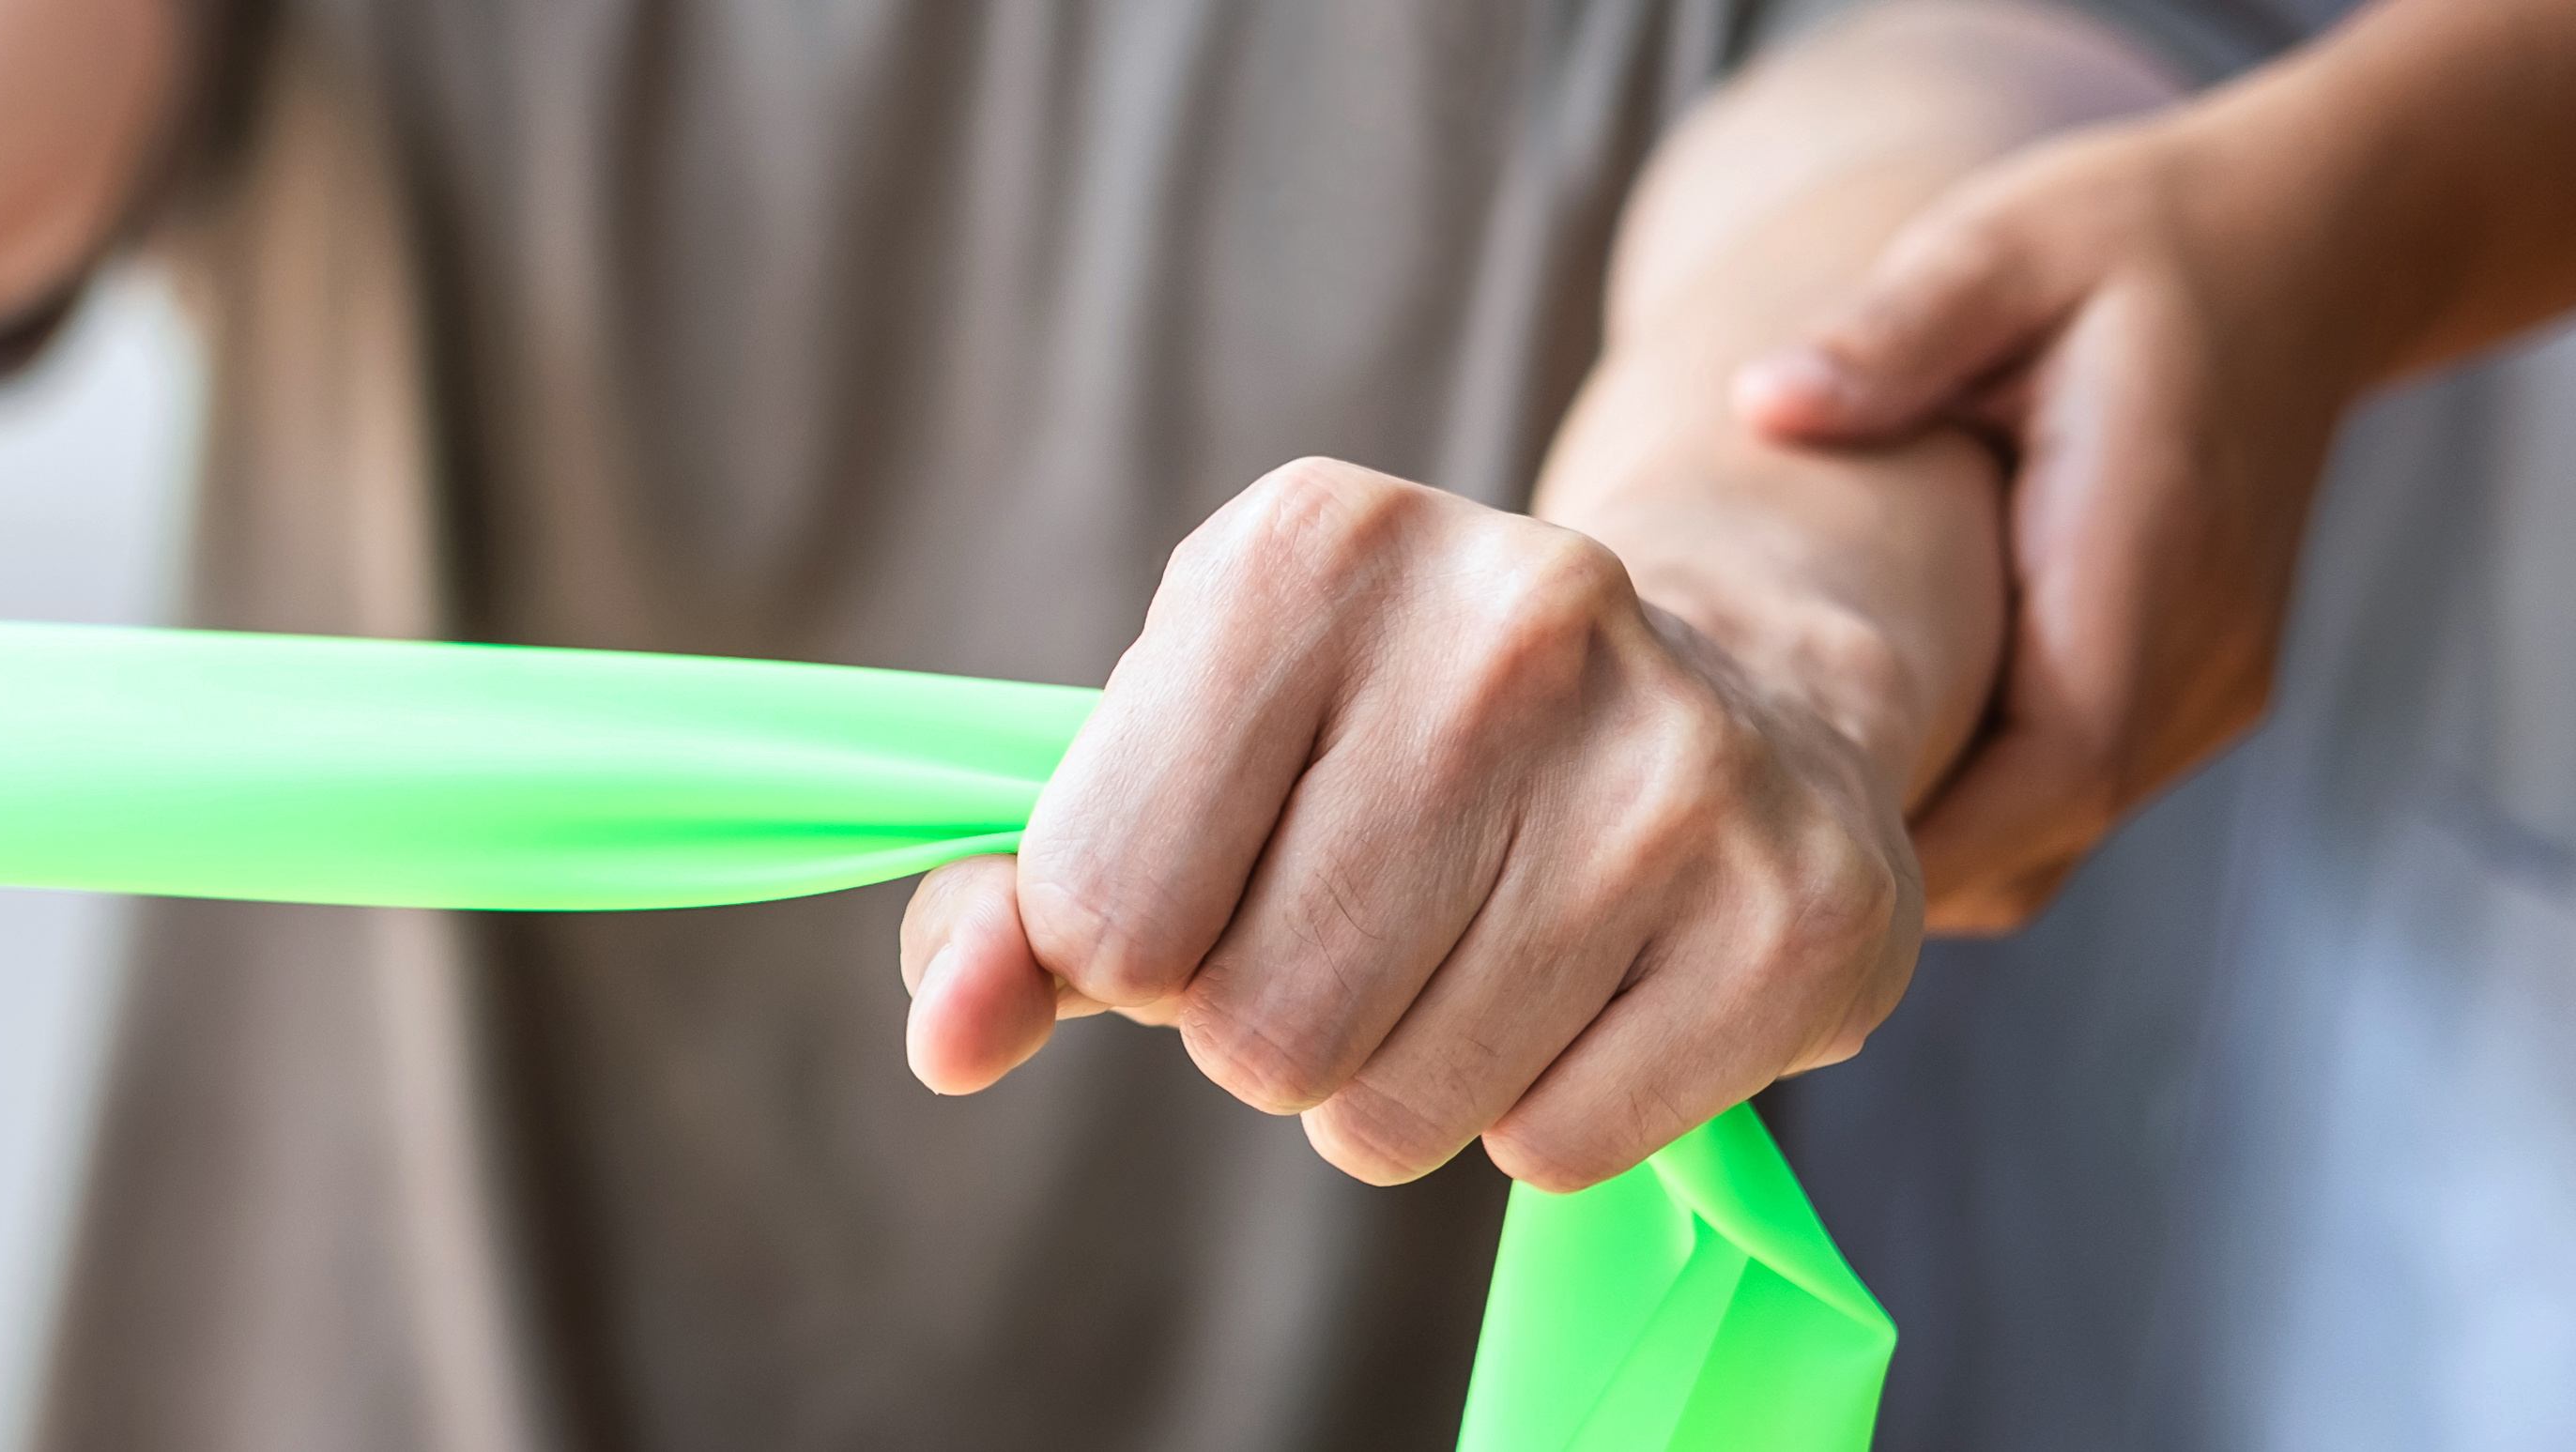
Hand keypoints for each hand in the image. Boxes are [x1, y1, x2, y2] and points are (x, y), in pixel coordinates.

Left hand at [897, 460, 1922, 1189]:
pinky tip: (1591, 985)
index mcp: (1306, 549)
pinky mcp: (1798, 912)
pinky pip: (1554, 1149)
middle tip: (1361, 930)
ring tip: (1473, 952)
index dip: (1131, 948)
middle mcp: (1508, 619)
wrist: (1726, 699)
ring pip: (1396, 1112)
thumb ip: (1007, 909)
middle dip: (1269, 1030)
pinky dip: (1541, 1115)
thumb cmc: (1372, 752)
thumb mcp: (1168, 768)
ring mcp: (1674, 762)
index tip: (1216, 878)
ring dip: (1397, 1083)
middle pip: (1251, 1031)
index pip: (1098, 908)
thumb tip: (948, 1039)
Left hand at [1728, 117, 2367, 931]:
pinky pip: (2072, 795)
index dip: (1925, 837)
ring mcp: (2210, 682)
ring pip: (2058, 838)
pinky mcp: (2196, 687)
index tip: (1773, 844)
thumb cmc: (2127, 242)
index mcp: (2150, 550)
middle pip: (2045, 834)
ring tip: (1762, 811)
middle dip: (1891, 867)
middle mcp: (2202, 649)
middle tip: (1717, 849)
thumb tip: (1769, 400)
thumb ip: (1894, 330)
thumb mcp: (2001, 247)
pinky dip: (1970, 810)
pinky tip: (1850, 756)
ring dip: (1926, 848)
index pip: (2059, 764)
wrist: (2302, 247)